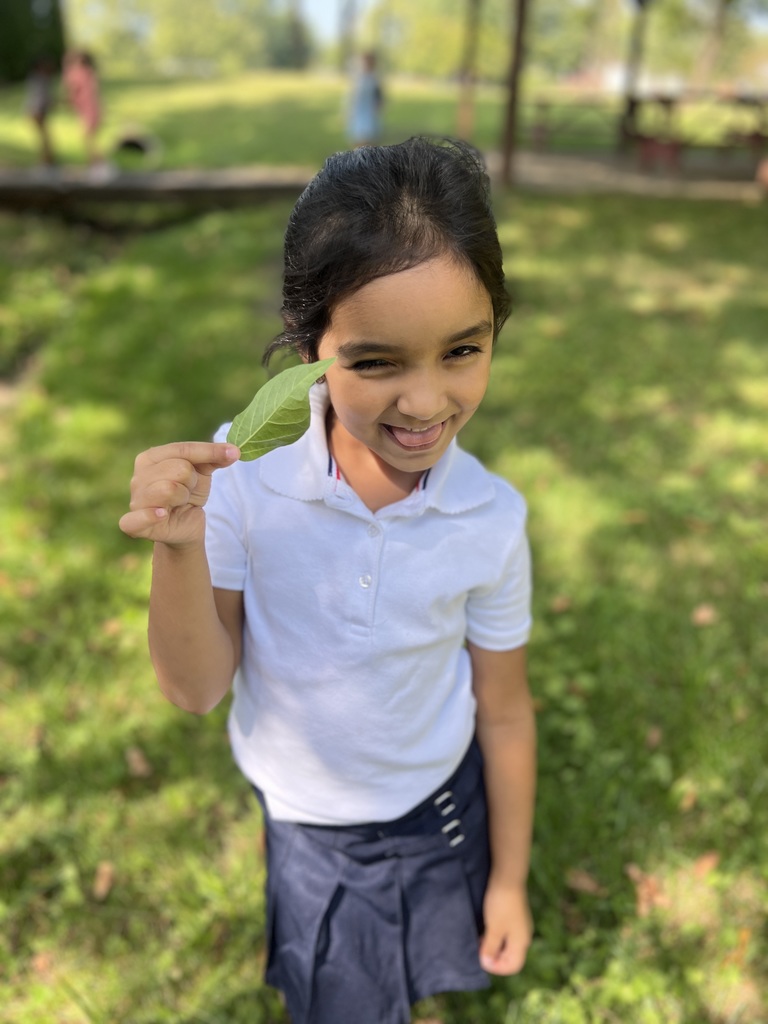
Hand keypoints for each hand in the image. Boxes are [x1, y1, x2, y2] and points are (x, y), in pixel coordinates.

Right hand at [118, 441, 238, 547]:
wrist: (185, 525)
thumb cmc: (189, 493)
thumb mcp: (202, 472)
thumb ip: (213, 457)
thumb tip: (234, 451)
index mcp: (150, 458)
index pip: (182, 450)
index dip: (209, 452)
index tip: (234, 453)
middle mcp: (138, 477)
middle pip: (178, 468)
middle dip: (192, 482)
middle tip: (188, 492)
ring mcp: (135, 500)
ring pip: (168, 489)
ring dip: (183, 497)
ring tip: (180, 502)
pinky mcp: (134, 524)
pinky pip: (136, 518)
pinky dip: (150, 516)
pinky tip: (162, 514)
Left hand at [479, 879, 531, 975]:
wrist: (507, 877)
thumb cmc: (501, 904)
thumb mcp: (494, 928)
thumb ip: (490, 947)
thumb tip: (486, 962)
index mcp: (521, 942)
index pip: (513, 966)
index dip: (497, 967)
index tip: (482, 958)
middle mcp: (523, 935)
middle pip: (510, 956)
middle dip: (493, 956)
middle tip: (478, 949)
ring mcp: (519, 925)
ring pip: (506, 943)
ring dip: (492, 944)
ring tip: (478, 938)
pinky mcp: (514, 915)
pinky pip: (505, 932)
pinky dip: (494, 934)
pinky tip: (483, 927)